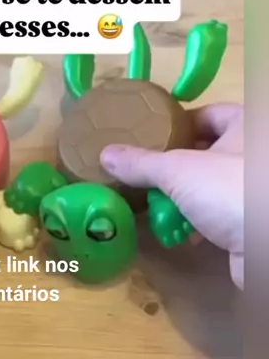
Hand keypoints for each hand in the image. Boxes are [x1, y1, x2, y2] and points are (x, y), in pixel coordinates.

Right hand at [100, 103, 242, 288]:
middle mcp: (255, 151)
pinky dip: (202, 221)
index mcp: (245, 124)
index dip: (179, 123)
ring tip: (158, 206)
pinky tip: (183, 233)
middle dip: (177, 166)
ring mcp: (255, 188)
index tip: (150, 138)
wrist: (267, 245)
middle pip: (209, 151)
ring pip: (214, 185)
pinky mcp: (253, 220)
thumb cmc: (229, 189)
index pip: (209, 113)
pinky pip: (223, 213)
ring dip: (186, 197)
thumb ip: (142, 163)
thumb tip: (106, 154)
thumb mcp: (177, 171)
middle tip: (147, 174)